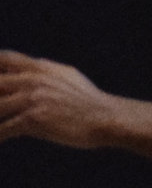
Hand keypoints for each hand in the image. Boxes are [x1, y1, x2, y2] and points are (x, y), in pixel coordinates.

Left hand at [0, 54, 116, 147]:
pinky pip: (6, 128)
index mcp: (40, 69)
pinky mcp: (34, 120)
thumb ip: (46, 70)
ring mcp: (32, 100)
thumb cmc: (89, 100)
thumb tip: (34, 66)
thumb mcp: (67, 76)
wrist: (104, 118)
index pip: (6, 59)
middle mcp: (33, 80)